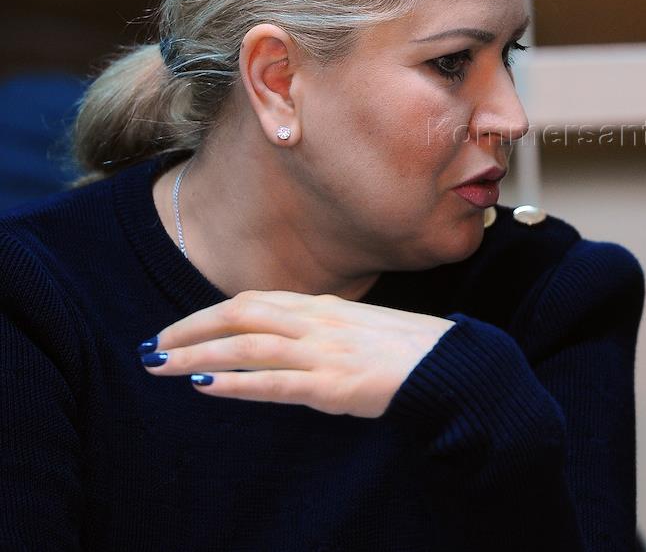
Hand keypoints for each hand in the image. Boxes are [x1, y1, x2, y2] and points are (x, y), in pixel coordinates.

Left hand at [140, 290, 453, 417]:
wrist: (450, 366)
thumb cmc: (408, 350)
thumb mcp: (358, 329)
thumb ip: (320, 329)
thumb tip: (283, 339)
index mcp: (324, 307)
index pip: (254, 302)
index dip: (208, 314)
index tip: (176, 330)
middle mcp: (318, 322)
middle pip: (241, 315)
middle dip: (191, 329)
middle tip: (152, 346)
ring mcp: (325, 351)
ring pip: (248, 346)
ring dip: (199, 355)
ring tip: (162, 367)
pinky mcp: (332, 384)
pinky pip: (274, 382)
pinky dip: (236, 382)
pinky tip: (206, 387)